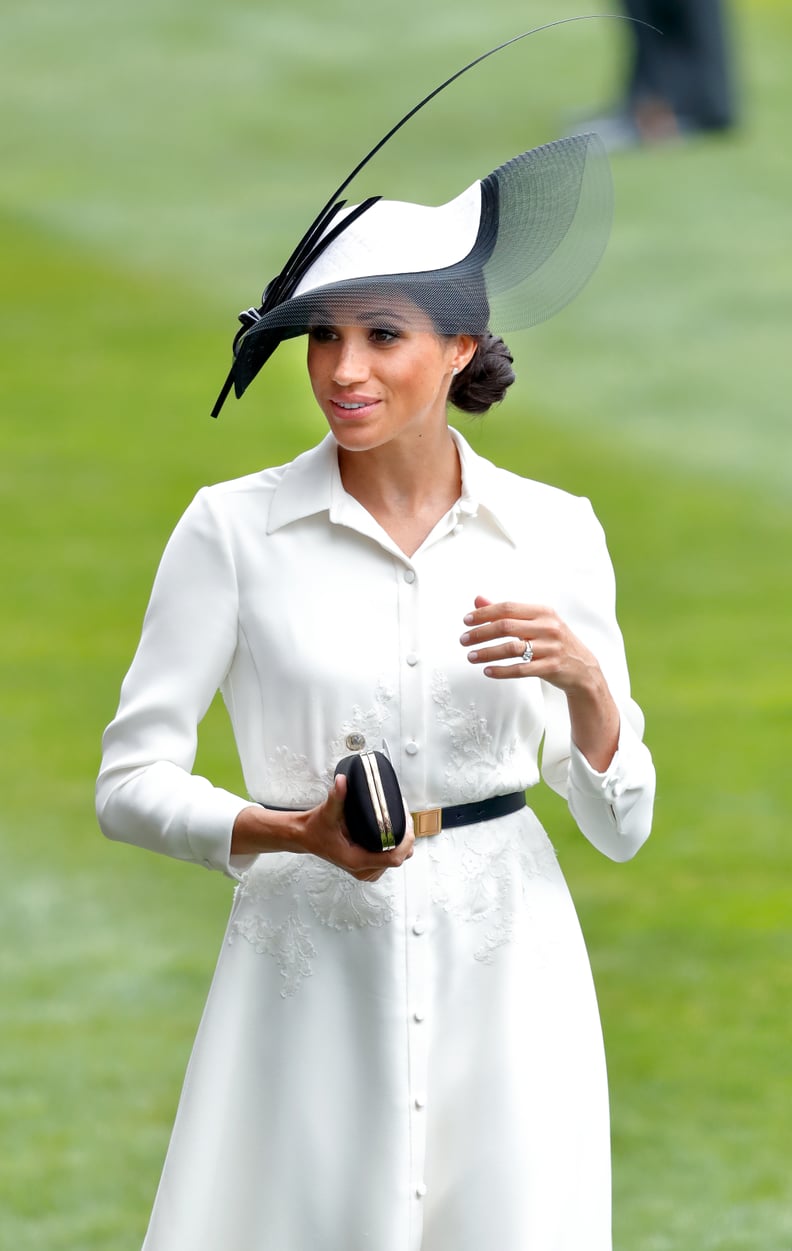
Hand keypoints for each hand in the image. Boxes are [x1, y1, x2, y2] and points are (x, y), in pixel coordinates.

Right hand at [297, 774, 414, 880]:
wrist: (306, 837)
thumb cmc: (316, 828)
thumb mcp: (327, 812)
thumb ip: (336, 796)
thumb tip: (342, 781)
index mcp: (356, 860)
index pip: (393, 858)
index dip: (405, 841)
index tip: (407, 823)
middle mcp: (362, 869)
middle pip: (399, 858)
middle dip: (406, 837)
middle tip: (405, 816)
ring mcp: (366, 870)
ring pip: (397, 859)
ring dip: (402, 842)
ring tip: (401, 821)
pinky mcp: (367, 867)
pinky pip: (389, 859)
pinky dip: (395, 846)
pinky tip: (393, 832)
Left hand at [459, 596, 619, 770]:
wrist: (583, 668)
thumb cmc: (554, 641)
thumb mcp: (536, 622)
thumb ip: (507, 612)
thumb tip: (478, 600)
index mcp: (543, 612)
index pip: (507, 608)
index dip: (483, 614)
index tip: (466, 621)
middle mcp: (548, 627)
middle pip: (506, 626)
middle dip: (480, 633)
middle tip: (463, 640)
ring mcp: (551, 647)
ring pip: (511, 649)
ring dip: (486, 653)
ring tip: (470, 656)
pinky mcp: (551, 667)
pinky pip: (520, 669)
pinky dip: (501, 671)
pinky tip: (487, 671)